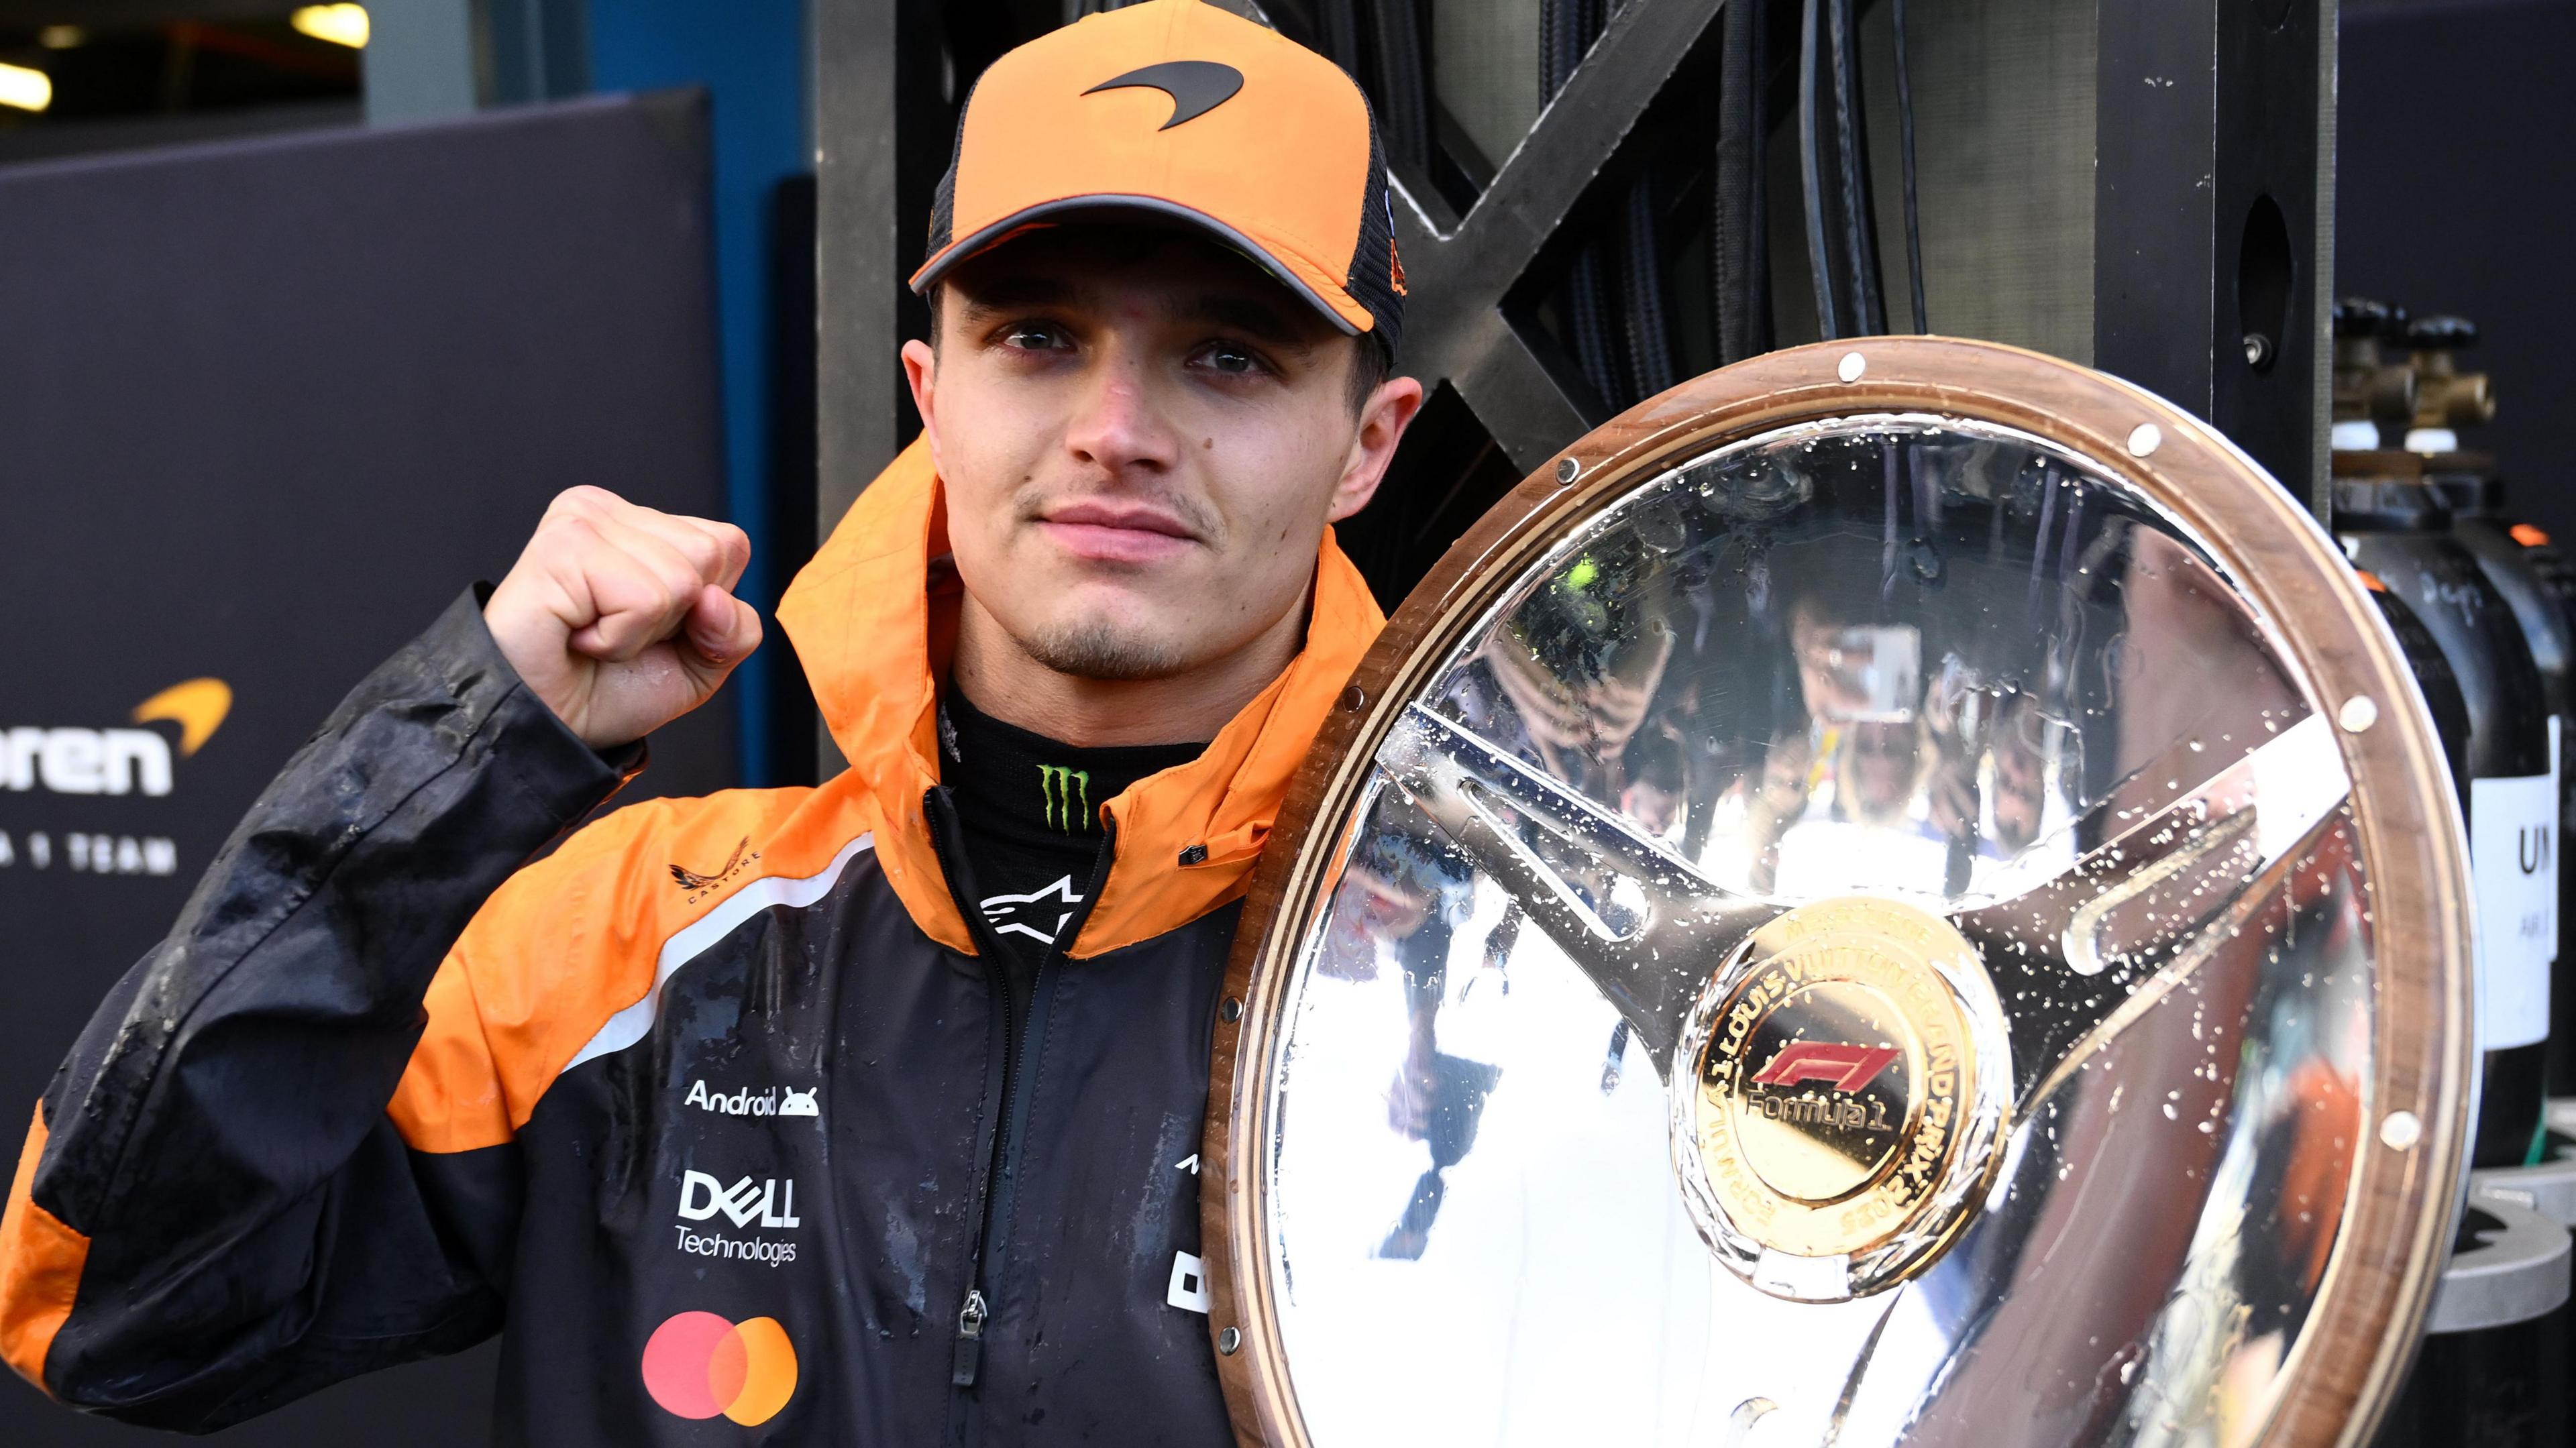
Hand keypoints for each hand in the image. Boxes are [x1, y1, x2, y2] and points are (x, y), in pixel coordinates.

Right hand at [483, 487, 761, 749]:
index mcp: (641, 524)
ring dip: (643, 632)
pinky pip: (644, 599)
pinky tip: (578, 636)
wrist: (546, 729)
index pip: (728, 545)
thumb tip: (715, 600)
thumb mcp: (700, 664)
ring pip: (683, 579)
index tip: (648, 628)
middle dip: (676, 617)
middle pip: (712, 554)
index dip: (706, 607)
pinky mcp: (563, 547)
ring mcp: (583, 521)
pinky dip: (620, 640)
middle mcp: (609, 511)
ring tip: (593, 635)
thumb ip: (736, 631)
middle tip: (615, 632)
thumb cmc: (608, 690)